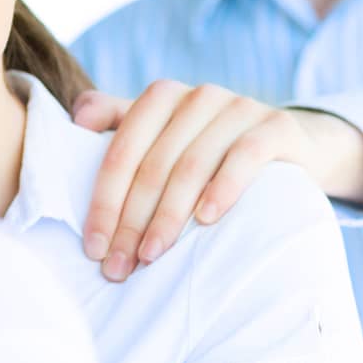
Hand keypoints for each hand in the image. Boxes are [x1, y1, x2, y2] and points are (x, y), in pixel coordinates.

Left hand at [72, 81, 362, 280]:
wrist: (287, 144)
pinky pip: (244, 157)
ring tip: (151, 256)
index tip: (93, 248)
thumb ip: (117, 120)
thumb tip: (75, 119)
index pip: (121, 151)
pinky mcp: (275, 126)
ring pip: (191, 164)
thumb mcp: (163, 133)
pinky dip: (222, 189)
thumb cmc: (208, 147)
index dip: (104, 200)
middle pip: (153, 164)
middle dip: (131, 220)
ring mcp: (238, 107)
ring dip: (168, 216)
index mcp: (162, 96)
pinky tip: (206, 221)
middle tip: (118, 267)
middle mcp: (198, 96)